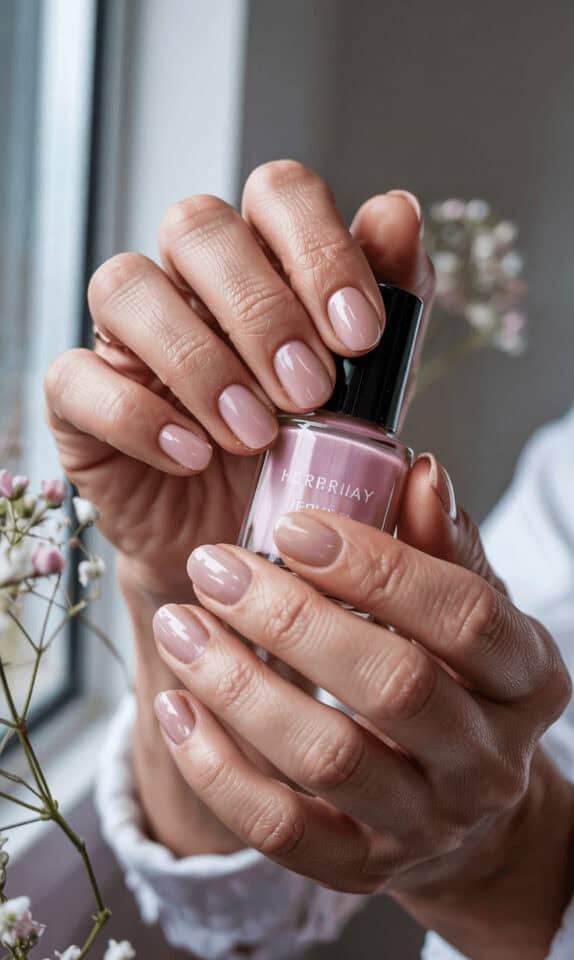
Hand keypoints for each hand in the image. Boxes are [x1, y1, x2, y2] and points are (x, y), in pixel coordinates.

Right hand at [44, 162, 429, 598]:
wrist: (251, 540)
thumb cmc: (309, 447)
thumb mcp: (370, 382)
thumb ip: (393, 297)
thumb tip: (399, 210)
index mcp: (263, 256)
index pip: (277, 191)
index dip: (319, 248)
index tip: (359, 334)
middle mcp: (186, 277)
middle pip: (196, 225)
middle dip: (262, 310)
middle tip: (309, 390)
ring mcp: (124, 333)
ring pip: (126, 285)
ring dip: (200, 361)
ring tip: (256, 434)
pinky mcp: (78, 397)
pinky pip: (74, 376)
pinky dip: (136, 416)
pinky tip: (192, 457)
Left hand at [151, 465, 573, 958]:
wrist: (466, 809)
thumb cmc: (460, 685)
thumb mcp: (470, 612)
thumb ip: (443, 547)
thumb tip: (421, 472)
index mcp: (526, 679)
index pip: (464, 617)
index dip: (377, 567)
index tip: (294, 526)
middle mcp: (485, 760)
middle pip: (392, 686)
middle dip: (292, 619)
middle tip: (218, 568)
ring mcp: (424, 823)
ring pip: (326, 758)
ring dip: (239, 685)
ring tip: (180, 624)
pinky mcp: (359, 866)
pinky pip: (279, 828)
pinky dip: (216, 767)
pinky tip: (175, 706)